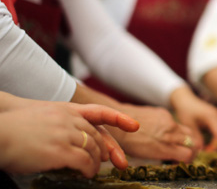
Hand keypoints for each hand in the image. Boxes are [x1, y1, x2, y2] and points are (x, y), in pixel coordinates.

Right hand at [0, 102, 136, 176]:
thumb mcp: (45, 116)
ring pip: (94, 150)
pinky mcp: (60, 150)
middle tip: (117, 162)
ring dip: (97, 162)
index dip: (119, 118)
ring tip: (94, 171)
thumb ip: (64, 124)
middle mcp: (70, 120)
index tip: (135, 126)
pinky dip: (90, 169)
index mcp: (67, 109)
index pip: (100, 112)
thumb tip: (78, 141)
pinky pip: (85, 162)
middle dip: (110, 150)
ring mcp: (66, 134)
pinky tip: (88, 174)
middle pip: (98, 136)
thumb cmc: (15, 127)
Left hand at [111, 104, 196, 162]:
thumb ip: (165, 153)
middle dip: (192, 150)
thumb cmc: (129, 143)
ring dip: (186, 139)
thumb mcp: (147, 155)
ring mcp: (169, 121)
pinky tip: (163, 131)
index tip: (181, 161)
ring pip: (188, 131)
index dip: (187, 160)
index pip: (188, 154)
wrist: (117, 122)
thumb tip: (175, 156)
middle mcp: (170, 133)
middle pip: (194, 142)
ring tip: (176, 143)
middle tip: (184, 153)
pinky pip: (176, 122)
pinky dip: (175, 129)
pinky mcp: (164, 113)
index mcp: (164, 147)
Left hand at [170, 86, 216, 150]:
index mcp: (213, 117)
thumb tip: (201, 152)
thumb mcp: (188, 124)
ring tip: (210, 150)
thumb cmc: (186, 110)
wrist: (187, 99)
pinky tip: (211, 145)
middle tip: (209, 154)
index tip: (206, 153)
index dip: (215, 147)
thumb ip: (195, 138)